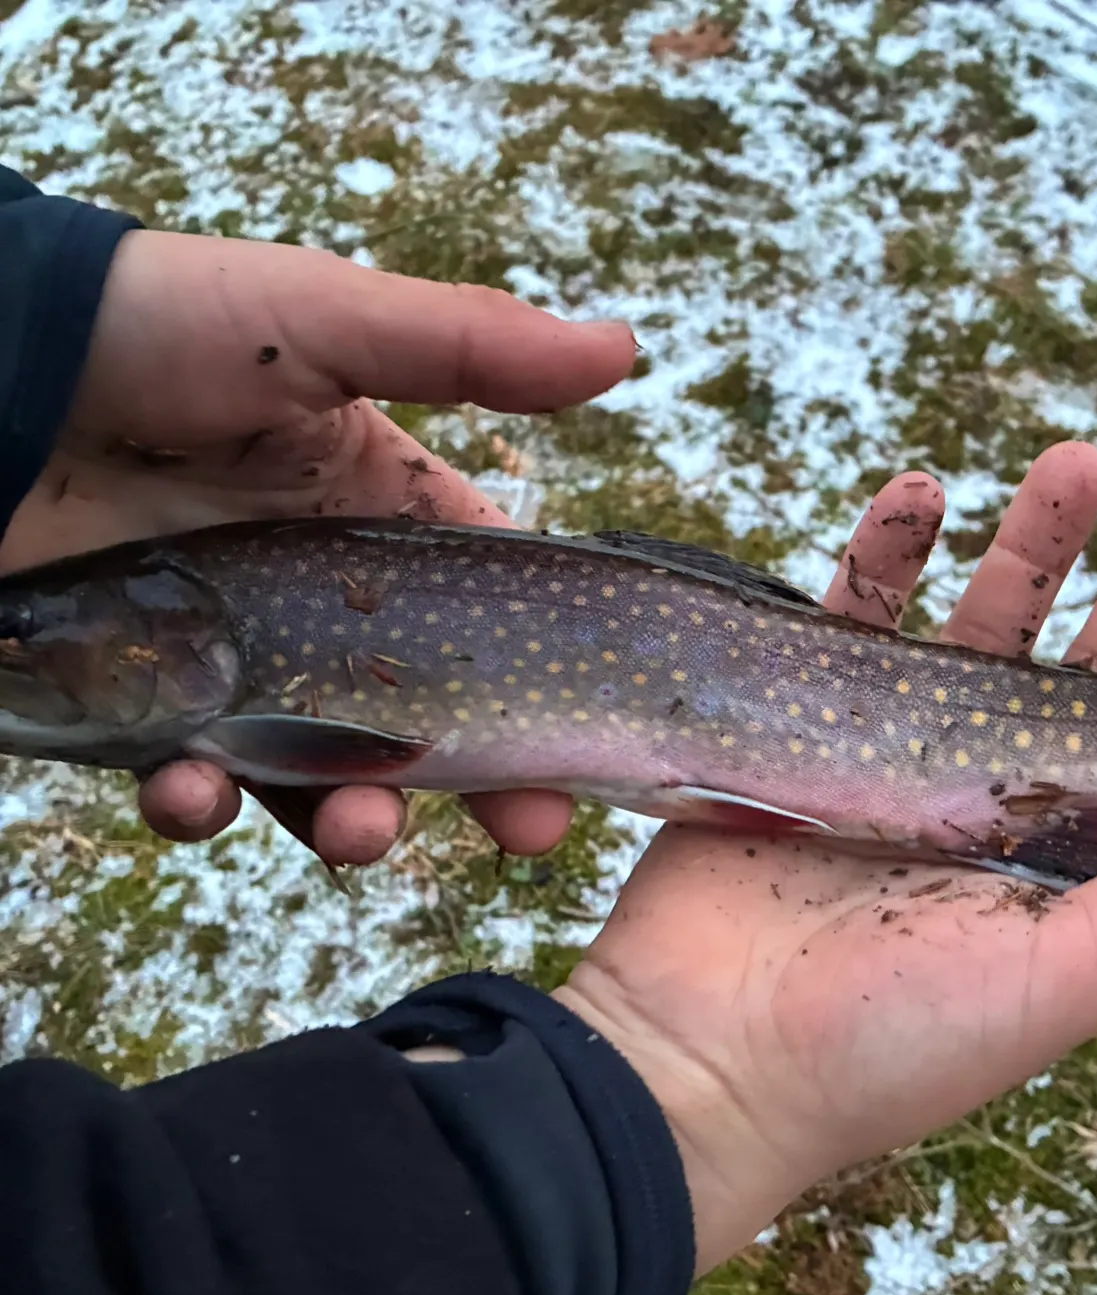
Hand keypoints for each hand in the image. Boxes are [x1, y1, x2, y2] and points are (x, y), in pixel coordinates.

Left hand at [3, 229, 636, 866]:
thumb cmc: (154, 323)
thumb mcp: (322, 323)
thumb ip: (467, 348)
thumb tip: (624, 347)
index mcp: (379, 528)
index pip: (488, 624)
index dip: (543, 693)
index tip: (585, 758)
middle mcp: (318, 608)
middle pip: (422, 722)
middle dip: (479, 786)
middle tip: (526, 832)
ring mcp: (230, 664)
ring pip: (313, 773)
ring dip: (349, 817)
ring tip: (356, 831)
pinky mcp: (136, 705)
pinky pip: (185, 782)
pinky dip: (197, 804)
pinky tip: (192, 790)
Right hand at [553, 443, 1096, 1273]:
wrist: (707, 1055)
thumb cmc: (890, 1047)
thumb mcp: (1060, 983)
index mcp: (1067, 856)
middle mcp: (997, 794)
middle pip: (1092, 662)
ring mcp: (901, 750)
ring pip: (983, 619)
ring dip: (1034, 539)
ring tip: (1080, 460)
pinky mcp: (810, 719)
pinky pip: (854, 614)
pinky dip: (887, 550)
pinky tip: (922, 490)